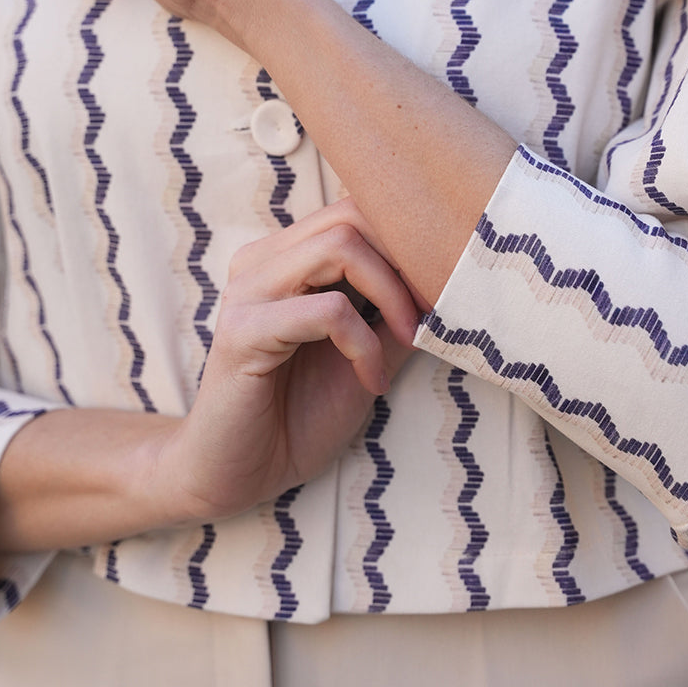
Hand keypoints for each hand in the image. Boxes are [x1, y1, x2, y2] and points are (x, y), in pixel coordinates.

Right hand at [158, 201, 418, 523]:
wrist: (239, 476)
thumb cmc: (299, 416)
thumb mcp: (366, 356)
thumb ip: (393, 313)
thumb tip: (448, 279)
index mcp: (286, 258)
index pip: (357, 211)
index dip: (409, 242)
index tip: (444, 292)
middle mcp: (262, 262)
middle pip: (352, 216)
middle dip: (406, 261)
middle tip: (431, 313)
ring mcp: (248, 292)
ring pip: (340, 247)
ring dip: (390, 294)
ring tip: (406, 341)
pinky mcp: (243, 331)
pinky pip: (327, 311)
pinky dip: (363, 343)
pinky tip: (371, 380)